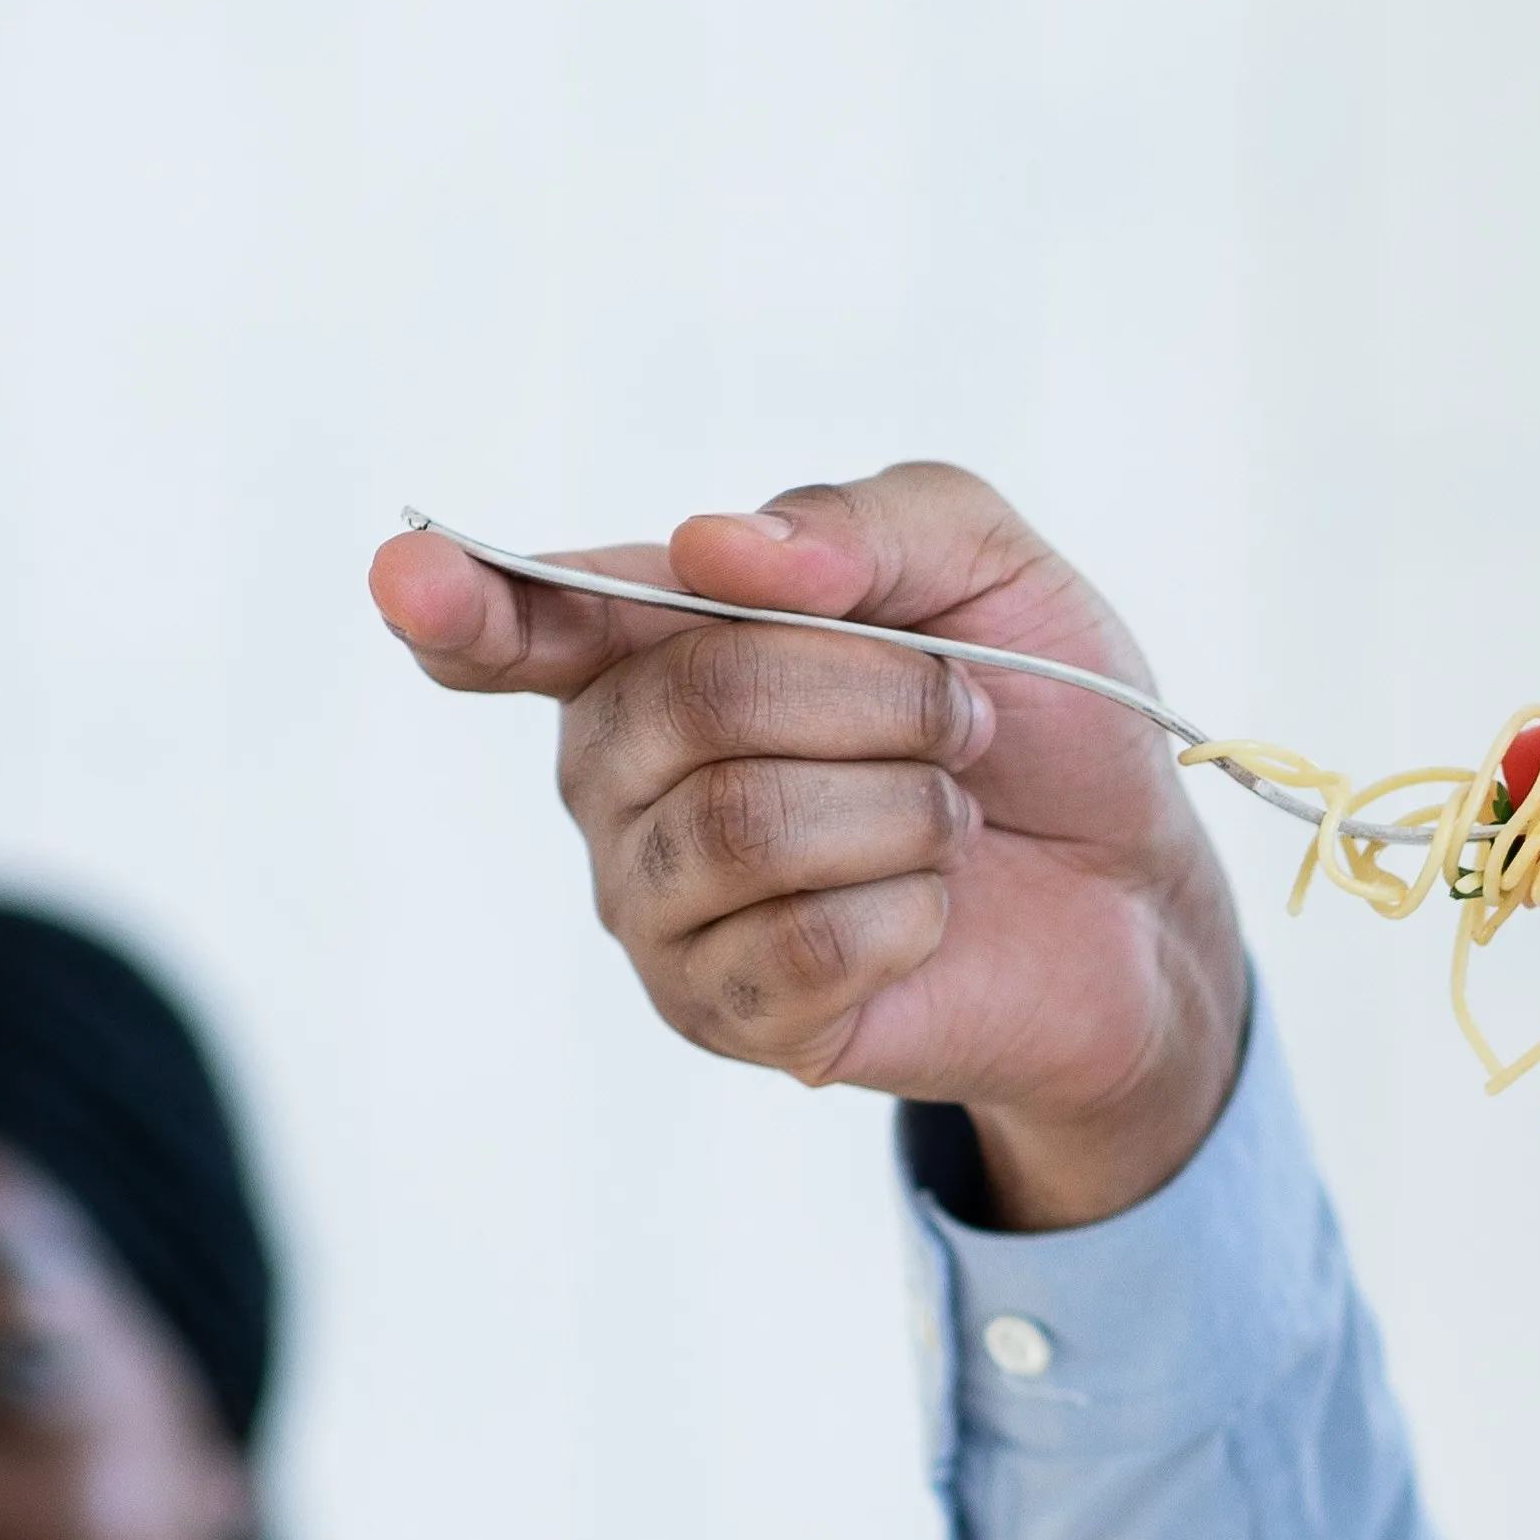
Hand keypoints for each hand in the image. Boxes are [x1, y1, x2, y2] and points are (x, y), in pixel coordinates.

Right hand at [374, 469, 1256, 1228]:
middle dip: (875, 692)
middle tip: (961, 717)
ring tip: (948, 815)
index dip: (453, 601)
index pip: (514, 622)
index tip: (407, 576)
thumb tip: (719, 546)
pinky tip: (931, 911)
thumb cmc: (1035, 716)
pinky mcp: (719, 1014)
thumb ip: (859, 525)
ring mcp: (656, 902)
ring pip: (744, 824)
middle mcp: (619, 773)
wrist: (1132, 891)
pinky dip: (910, 912)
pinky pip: (797, 943)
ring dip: (904, 805)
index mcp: (652, 645)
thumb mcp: (985, 570)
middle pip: (690, 699)